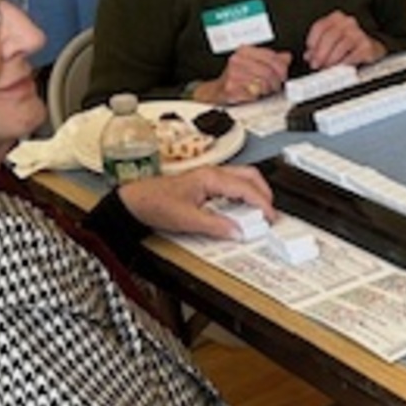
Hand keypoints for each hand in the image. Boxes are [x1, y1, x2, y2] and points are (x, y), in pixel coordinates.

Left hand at [116, 163, 273, 236]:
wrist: (135, 201)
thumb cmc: (155, 203)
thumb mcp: (187, 219)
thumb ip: (215, 226)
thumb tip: (238, 231)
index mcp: (211, 178)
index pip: (247, 187)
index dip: (262, 203)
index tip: (270, 218)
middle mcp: (213, 174)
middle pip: (250, 176)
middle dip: (265, 194)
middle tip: (269, 214)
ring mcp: (209, 177)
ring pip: (243, 179)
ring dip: (255, 194)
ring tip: (258, 214)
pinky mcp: (205, 184)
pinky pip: (232, 185)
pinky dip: (243, 196)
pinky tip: (241, 210)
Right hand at [198, 44, 292, 105]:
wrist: (217, 90)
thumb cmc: (236, 77)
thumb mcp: (253, 63)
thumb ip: (271, 59)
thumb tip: (286, 57)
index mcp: (244, 51)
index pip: (271, 57)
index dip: (282, 69)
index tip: (282, 76)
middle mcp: (237, 60)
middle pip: (268, 72)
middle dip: (275, 82)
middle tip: (274, 86)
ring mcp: (233, 74)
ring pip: (262, 84)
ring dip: (266, 90)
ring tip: (262, 90)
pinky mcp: (231, 88)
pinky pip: (253, 94)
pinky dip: (256, 96)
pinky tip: (252, 94)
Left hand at [302, 11, 384, 70]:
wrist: (371, 46)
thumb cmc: (349, 42)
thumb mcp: (332, 40)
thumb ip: (319, 46)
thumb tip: (308, 56)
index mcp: (336, 17)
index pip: (320, 27)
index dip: (312, 42)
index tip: (309, 54)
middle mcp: (348, 22)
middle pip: (329, 37)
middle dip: (320, 53)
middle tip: (316, 64)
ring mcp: (358, 33)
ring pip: (340, 47)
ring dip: (331, 60)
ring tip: (326, 67)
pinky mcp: (366, 46)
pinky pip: (352, 56)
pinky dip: (343, 64)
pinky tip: (339, 68)